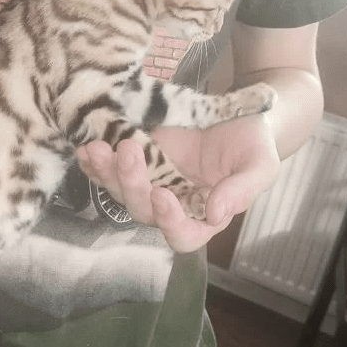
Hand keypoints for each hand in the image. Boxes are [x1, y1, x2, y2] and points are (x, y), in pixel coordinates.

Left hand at [77, 114, 279, 251]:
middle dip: (131, 184)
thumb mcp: (261, 164)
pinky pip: (108, 171)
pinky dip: (94, 164)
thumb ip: (242, 191)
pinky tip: (86, 150)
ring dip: (107, 173)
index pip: (182, 235)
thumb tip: (216, 215)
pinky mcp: (135, 162)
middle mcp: (172, 207)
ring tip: (99, 148)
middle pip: (143, 211)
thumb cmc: (253, 143)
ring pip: (120, 191)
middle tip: (130, 151)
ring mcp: (150, 184)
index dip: (169, 222)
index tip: (163, 194)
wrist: (236, 111)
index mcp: (203, 217)